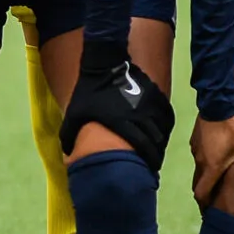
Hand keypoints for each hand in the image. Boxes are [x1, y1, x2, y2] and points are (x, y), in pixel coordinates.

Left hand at [61, 57, 176, 172]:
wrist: (103, 64)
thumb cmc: (88, 92)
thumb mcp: (74, 114)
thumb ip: (69, 136)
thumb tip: (66, 157)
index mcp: (122, 123)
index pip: (143, 147)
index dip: (150, 160)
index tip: (149, 168)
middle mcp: (140, 115)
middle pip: (156, 140)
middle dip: (156, 153)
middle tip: (153, 161)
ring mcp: (149, 103)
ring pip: (163, 128)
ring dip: (162, 140)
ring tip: (157, 148)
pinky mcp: (155, 93)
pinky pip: (167, 114)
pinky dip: (166, 125)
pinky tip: (162, 130)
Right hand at [189, 110, 233, 206]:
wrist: (217, 102)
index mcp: (212, 167)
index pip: (201, 192)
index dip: (204, 204)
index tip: (208, 211)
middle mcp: (201, 161)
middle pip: (199, 182)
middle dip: (205, 191)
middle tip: (215, 197)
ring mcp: (196, 149)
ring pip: (199, 167)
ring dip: (206, 173)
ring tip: (218, 174)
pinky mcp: (195, 138)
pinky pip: (199, 154)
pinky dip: (206, 159)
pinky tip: (216, 153)